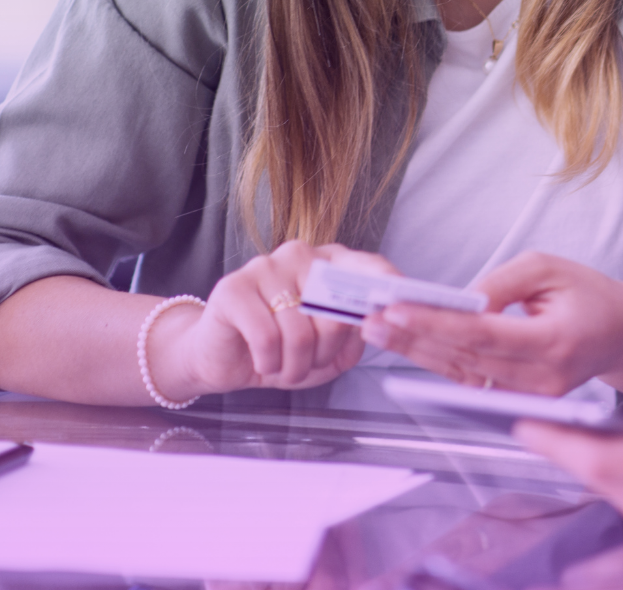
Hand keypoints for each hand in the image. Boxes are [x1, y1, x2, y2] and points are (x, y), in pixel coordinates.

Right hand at [148, 240, 385, 398]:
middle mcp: (299, 255)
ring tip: (285, 368)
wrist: (222, 357)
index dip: (386, 286)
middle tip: (311, 365)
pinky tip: (263, 362)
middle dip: (327, 351)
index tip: (400, 310)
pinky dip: (270, 362)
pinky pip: (267, 337)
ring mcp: (264, 267)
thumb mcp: (329, 352)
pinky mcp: (233, 288)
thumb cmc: (281, 349)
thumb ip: (355, 336)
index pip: (367, 266)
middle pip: (334, 309)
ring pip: (299, 330)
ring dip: (296, 365)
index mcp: (328, 263)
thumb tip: (374, 324)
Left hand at [361, 252, 622, 398]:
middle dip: (414, 337)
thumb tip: (460, 300)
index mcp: (555, 343)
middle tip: (371, 318)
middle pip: (464, 359)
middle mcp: (542, 379)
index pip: (483, 335)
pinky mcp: (521, 400)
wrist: (622, 335)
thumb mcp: (550, 267)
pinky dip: (437, 361)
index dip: (436, 324)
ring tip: (378, 329)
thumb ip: (502, 283)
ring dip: (417, 352)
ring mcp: (531, 397)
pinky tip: (408, 344)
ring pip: (461, 374)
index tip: (397, 309)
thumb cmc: (590, 295)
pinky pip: (471, 380)